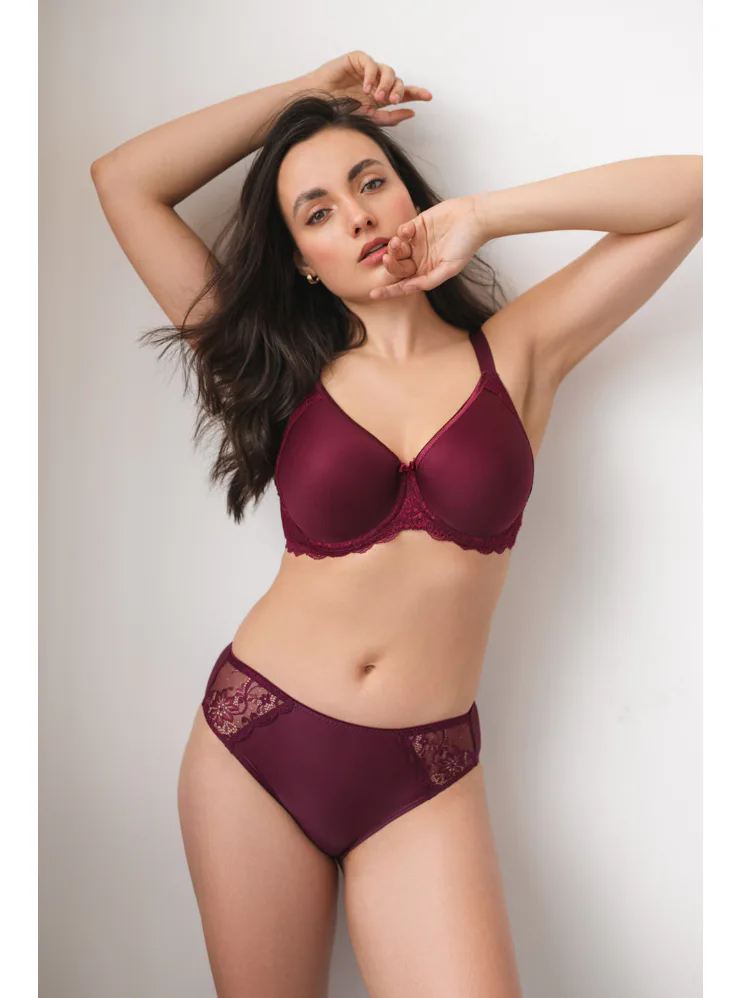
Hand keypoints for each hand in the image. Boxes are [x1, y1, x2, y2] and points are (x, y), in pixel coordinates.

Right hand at [306, 50, 432, 126]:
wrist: (318, 103)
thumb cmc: (340, 112)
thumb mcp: (368, 119)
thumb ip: (390, 118)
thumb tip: (411, 112)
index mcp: (381, 97)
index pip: (403, 93)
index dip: (416, 93)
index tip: (428, 97)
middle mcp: (377, 82)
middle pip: (398, 81)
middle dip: (399, 91)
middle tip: (393, 101)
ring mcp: (367, 70)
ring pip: (388, 71)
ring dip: (386, 84)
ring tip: (377, 97)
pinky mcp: (356, 60)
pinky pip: (370, 63)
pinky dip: (371, 75)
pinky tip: (366, 88)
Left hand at [369, 196, 484, 298]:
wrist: (474, 218)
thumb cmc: (466, 245)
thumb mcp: (450, 268)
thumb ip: (429, 280)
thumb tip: (408, 288)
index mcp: (426, 272)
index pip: (404, 284)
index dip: (389, 291)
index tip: (373, 295)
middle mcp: (420, 259)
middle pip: (397, 267)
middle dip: (391, 265)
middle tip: (387, 260)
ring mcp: (417, 243)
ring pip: (396, 250)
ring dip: (394, 248)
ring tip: (398, 242)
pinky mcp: (416, 226)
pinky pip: (401, 232)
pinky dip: (401, 232)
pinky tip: (409, 230)